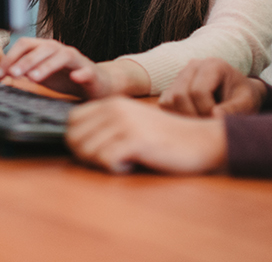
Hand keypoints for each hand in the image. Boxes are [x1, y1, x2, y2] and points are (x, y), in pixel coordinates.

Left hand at [0, 38, 149, 99]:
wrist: (98, 83)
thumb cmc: (67, 78)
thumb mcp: (42, 75)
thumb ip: (24, 73)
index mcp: (46, 50)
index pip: (25, 45)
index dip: (11, 58)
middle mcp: (60, 50)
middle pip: (41, 48)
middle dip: (25, 61)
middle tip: (13, 75)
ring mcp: (76, 59)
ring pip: (61, 56)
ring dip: (46, 66)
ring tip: (34, 78)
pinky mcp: (91, 71)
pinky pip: (86, 70)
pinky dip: (81, 73)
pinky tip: (76, 77)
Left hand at [66, 97, 227, 174]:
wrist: (199, 140)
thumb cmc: (164, 137)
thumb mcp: (132, 121)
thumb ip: (107, 124)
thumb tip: (75, 140)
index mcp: (112, 102)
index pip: (72, 120)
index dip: (77, 140)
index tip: (95, 152)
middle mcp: (115, 109)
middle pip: (75, 138)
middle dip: (86, 156)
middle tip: (109, 161)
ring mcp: (125, 124)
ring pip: (88, 151)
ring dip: (102, 164)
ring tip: (123, 161)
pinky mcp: (136, 141)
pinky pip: (107, 160)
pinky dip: (115, 169)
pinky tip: (130, 166)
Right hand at [159, 58, 266, 117]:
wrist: (239, 94)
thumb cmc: (244, 98)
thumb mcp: (247, 104)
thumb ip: (234, 109)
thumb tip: (214, 116)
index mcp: (213, 65)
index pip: (198, 91)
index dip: (206, 111)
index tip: (217, 120)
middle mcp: (193, 65)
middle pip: (180, 95)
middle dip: (193, 116)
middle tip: (207, 125)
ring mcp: (181, 75)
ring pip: (169, 100)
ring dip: (183, 117)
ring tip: (201, 121)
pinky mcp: (173, 86)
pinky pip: (165, 104)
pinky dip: (175, 116)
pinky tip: (192, 119)